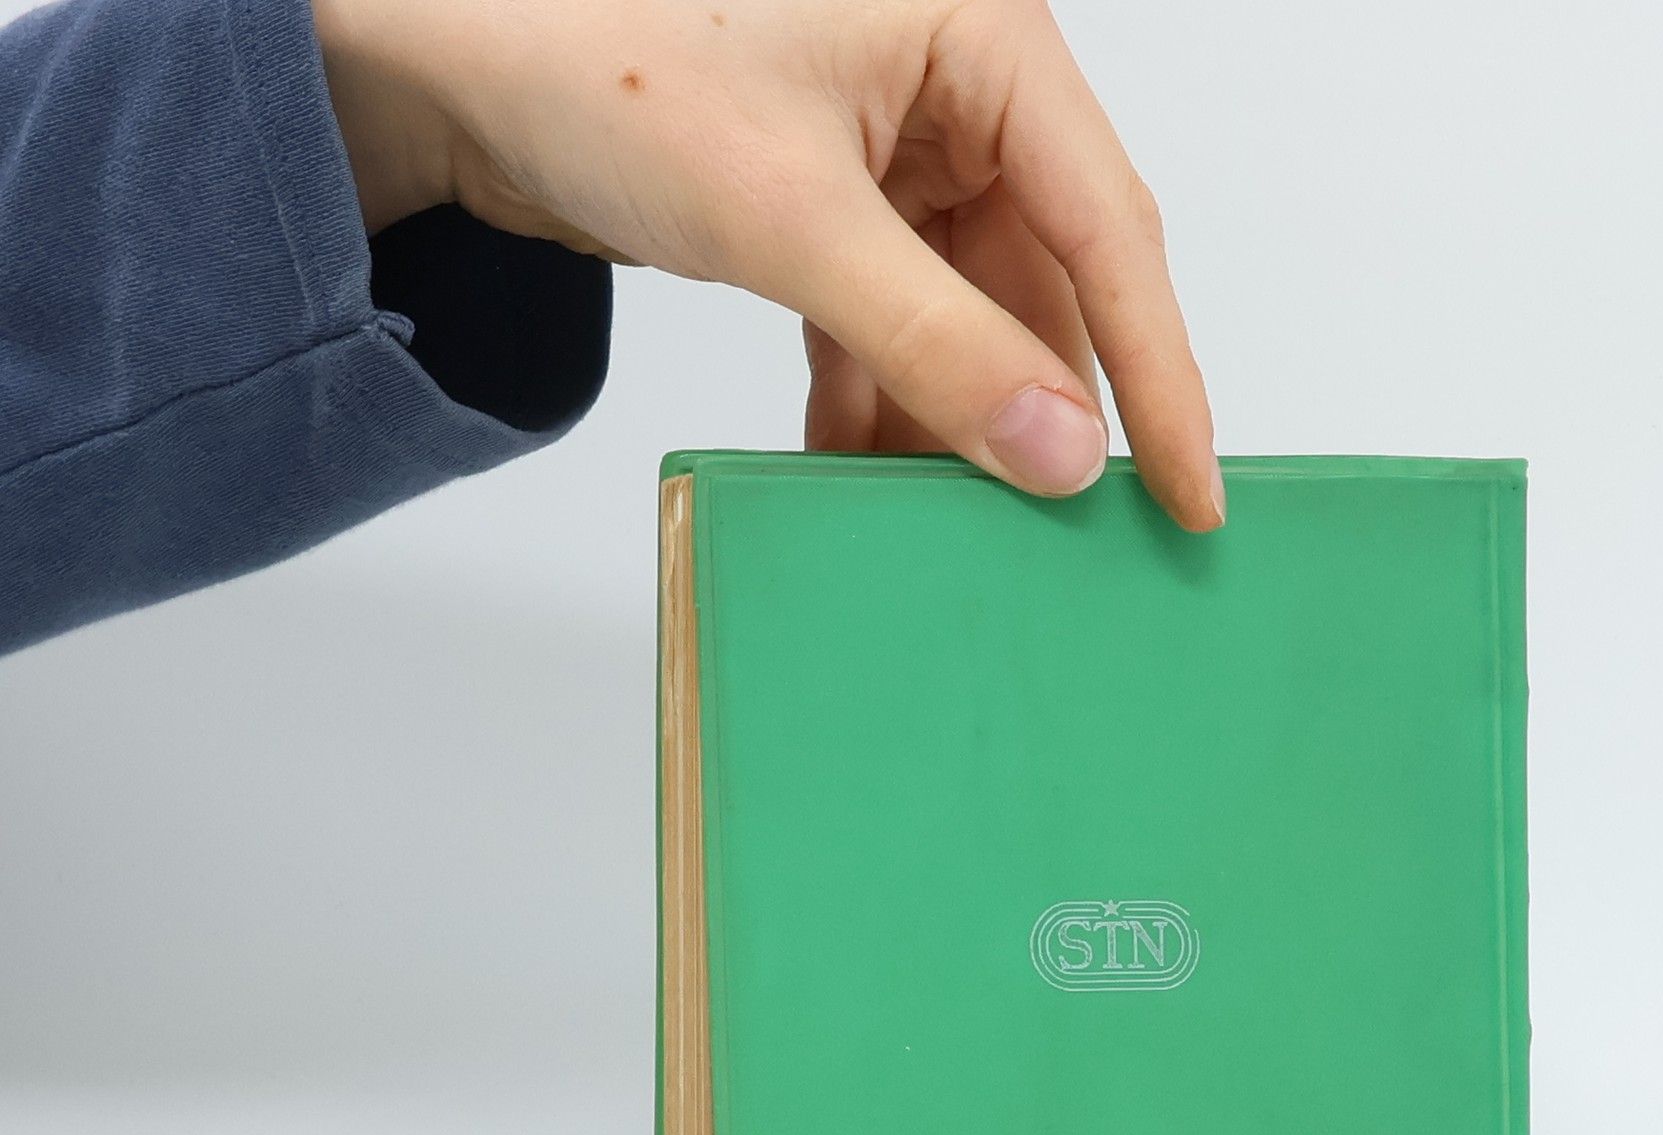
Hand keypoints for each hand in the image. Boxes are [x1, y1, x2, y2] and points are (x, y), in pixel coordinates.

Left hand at [314, 0, 1222, 529]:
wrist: (450, 67)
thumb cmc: (599, 61)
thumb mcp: (791, 217)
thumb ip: (937, 341)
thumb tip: (1062, 454)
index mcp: (981, 37)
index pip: (1110, 225)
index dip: (1159, 371)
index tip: (1191, 493)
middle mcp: (955, 89)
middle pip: (1047, 281)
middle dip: (1040, 410)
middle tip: (1070, 534)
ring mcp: (896, 153)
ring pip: (968, 317)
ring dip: (950, 420)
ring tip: (945, 521)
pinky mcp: (837, 207)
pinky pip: (893, 323)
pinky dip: (876, 399)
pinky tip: (855, 471)